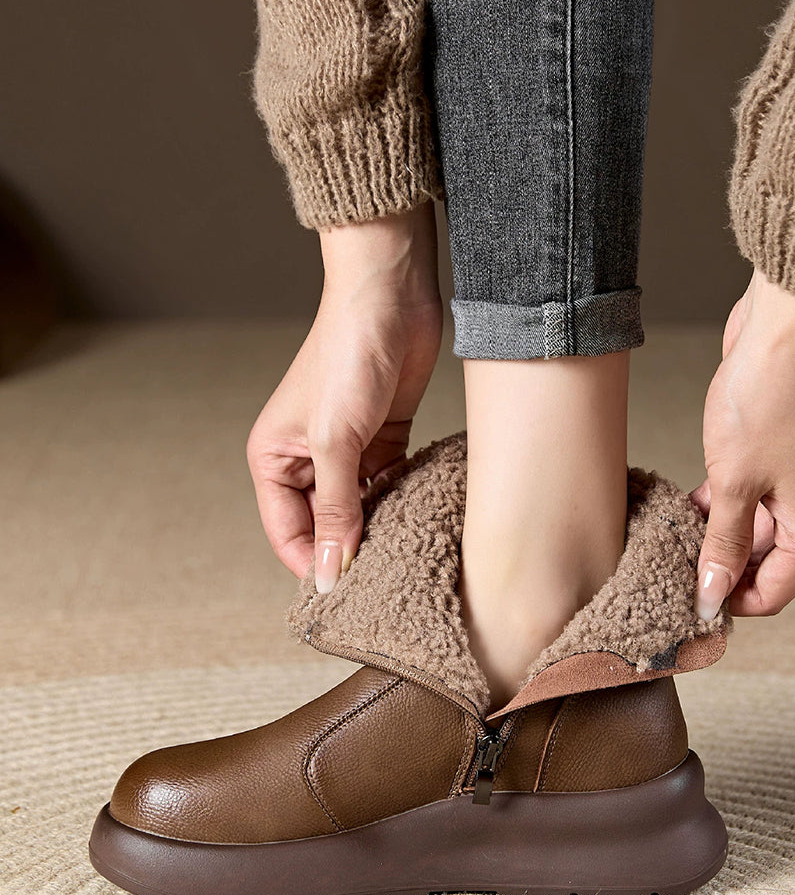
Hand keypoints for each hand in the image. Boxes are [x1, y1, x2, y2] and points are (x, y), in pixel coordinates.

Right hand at [247, 202, 442, 588]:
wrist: (389, 298)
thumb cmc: (346, 358)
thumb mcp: (337, 443)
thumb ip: (336, 512)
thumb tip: (329, 575)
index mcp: (273, 460)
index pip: (288, 534)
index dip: (316, 566)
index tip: (351, 596)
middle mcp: (305, 460)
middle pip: (325, 527)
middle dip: (351, 552)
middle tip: (387, 582)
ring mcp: (346, 451)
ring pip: (360, 511)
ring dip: (380, 530)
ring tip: (408, 555)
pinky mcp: (383, 439)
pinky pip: (388, 488)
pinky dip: (401, 503)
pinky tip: (421, 520)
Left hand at [689, 268, 794, 618]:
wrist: (781, 335)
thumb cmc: (764, 403)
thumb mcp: (734, 484)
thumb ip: (722, 544)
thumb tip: (712, 597)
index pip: (774, 594)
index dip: (731, 603)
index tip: (687, 602)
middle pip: (764, 566)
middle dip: (721, 571)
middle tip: (672, 571)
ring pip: (752, 533)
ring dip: (715, 538)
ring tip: (673, 539)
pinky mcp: (776, 462)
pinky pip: (748, 502)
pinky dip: (720, 509)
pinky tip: (684, 506)